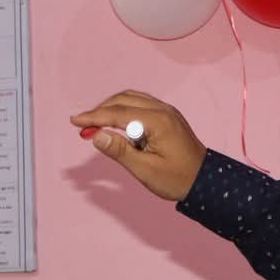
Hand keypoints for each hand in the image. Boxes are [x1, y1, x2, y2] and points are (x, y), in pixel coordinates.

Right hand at [68, 90, 207, 201]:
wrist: (204, 180)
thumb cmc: (177, 179)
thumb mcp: (145, 169)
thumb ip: (120, 151)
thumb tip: (97, 136)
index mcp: (158, 122)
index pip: (118, 113)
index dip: (94, 117)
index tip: (75, 121)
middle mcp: (163, 110)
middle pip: (124, 100)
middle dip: (100, 110)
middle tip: (83, 126)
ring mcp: (166, 111)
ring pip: (131, 98)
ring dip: (111, 108)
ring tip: (96, 125)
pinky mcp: (167, 116)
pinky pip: (140, 104)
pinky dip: (123, 110)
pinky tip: (115, 124)